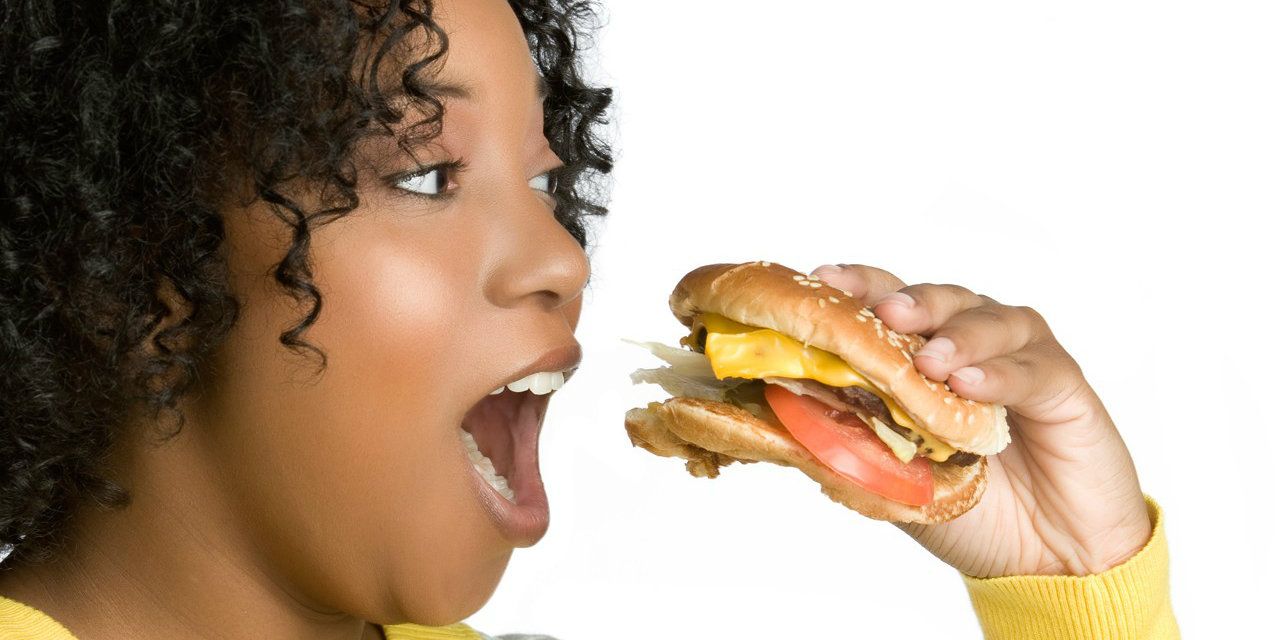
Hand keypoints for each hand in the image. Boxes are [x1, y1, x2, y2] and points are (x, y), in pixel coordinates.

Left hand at [811, 264, 1151, 577]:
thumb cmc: (971, 514)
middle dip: (908, 301)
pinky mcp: (1064, 386)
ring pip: (989, 320)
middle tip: (885, 314)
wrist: (1045, 561)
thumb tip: (778, 412)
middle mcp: (970, 348)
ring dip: (956, 335)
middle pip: (938, 300)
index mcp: (924, 361)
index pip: (888, 307)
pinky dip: (999, 374)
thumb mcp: (894, 483)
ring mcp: (1019, 361)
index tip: (822, 280)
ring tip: (931, 361)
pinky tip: (971, 385)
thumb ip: (846, 444)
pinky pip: (1032, 369)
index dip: (858, 288)